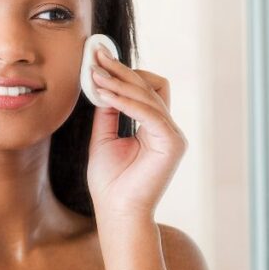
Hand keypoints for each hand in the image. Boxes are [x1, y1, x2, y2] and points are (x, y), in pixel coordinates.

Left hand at [86, 46, 186, 218]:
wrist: (117, 212)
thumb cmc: (111, 183)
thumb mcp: (104, 138)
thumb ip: (108, 113)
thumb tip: (102, 84)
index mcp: (155, 128)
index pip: (146, 89)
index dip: (123, 73)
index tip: (98, 60)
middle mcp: (168, 129)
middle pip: (150, 85)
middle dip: (121, 69)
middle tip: (96, 57)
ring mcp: (173, 135)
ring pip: (150, 94)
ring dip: (120, 83)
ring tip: (95, 76)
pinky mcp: (172, 143)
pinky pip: (150, 113)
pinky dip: (126, 102)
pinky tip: (105, 95)